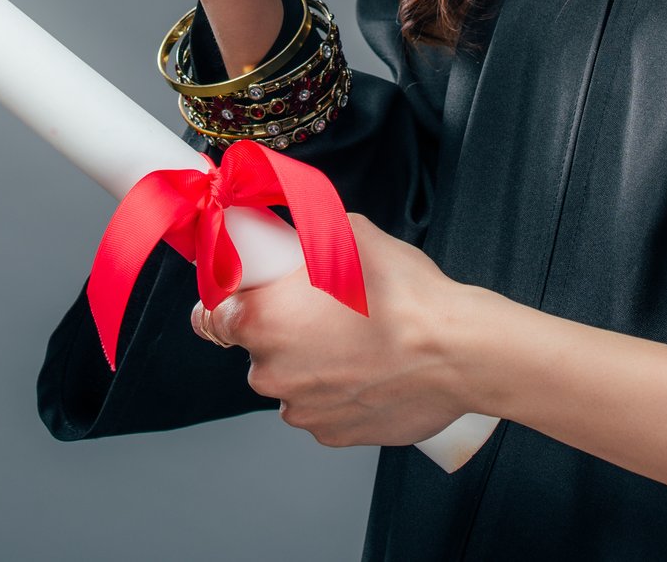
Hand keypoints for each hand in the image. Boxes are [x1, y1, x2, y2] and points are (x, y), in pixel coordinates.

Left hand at [190, 213, 477, 448]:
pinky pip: (320, 407)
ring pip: (291, 380)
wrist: (457, 350)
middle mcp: (271, 371)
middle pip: (257, 349)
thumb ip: (303, 237)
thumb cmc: (404, 295)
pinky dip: (335, 392)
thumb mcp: (345, 235)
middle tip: (324, 312)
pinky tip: (366, 370)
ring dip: (310, 364)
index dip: (227, 304)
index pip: (209, 318)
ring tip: (355, 342)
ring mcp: (301, 408)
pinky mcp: (331, 434)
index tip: (245, 298)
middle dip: (282, 331)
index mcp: (261, 320)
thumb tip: (289, 234)